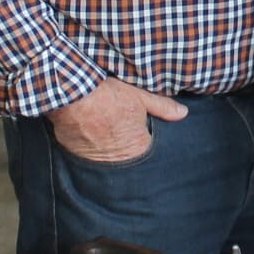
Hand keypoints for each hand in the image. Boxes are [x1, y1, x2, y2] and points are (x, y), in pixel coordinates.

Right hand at [48, 79, 186, 162]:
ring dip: (104, 149)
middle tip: (119, 133)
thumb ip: (162, 107)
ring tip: (102, 132)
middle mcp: (116, 160)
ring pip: (104, 159)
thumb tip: (183, 114)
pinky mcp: (73, 154)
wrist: (71, 94)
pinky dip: (86, 145)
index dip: (144, 143)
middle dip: (125, 150)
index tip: (140, 134)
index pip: (147, 154)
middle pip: (125, 159)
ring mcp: (93, 160)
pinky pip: (84, 154)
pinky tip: (87, 132)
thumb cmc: (108, 94)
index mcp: (137, 148)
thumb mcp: (140, 96)